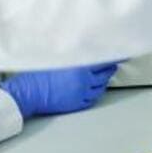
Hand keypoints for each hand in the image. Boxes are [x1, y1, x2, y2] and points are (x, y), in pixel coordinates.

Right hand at [0, 62, 118, 118]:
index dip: (114, 56)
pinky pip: (93, 97)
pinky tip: (95, 86)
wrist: (29, 93)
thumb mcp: (56, 58)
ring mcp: (82, 93)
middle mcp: (84, 80)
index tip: (122, 51)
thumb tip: (85, 49)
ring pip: (101, 86)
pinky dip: (97, 90)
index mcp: (79, 66)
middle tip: (113, 61)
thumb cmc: (38, 73)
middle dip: (110, 67)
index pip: (103, 60)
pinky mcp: (78, 103)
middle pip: (105, 73)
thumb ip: (73, 54)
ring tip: (104, 73)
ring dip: (104, 79)